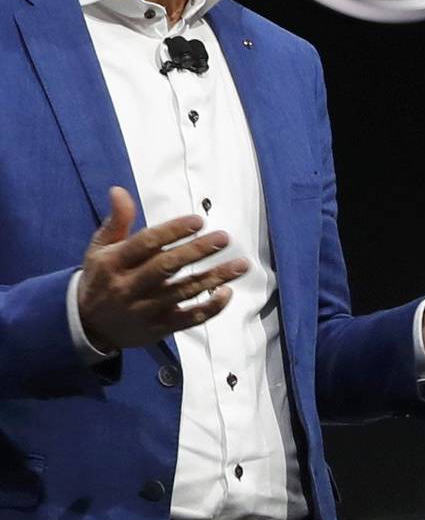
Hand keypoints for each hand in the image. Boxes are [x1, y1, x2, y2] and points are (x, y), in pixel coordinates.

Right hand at [76, 187, 250, 351]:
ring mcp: (145, 309)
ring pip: (184, 291)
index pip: (145, 243)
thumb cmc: (100, 278)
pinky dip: (210, 308)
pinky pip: (189, 319)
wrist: (89, 326)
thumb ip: (116, 221)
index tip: (198, 220)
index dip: (172, 231)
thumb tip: (119, 190)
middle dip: (197, 251)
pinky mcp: (159, 328)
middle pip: (167, 266)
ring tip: (241, 264)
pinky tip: (228, 292)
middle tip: (224, 238)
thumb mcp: (99, 248)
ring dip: (214, 277)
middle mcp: (129, 286)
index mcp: (113, 262)